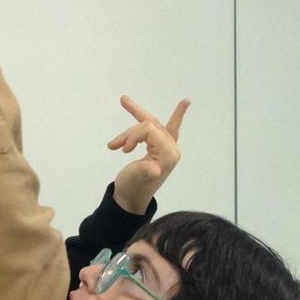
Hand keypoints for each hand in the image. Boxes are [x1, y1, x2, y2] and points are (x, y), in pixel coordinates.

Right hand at [109, 96, 189, 214]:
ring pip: (153, 123)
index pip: (148, 130)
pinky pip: (170, 127)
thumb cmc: (132, 188)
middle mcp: (171, 148)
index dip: (131, 136)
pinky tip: (186, 102)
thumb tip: (155, 171)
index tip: (119, 150)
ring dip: (137, 113)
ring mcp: (167, 148)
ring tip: (123, 100)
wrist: (131, 199)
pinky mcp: (162, 148)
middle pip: (150, 125)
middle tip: (113, 145)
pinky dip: (177, 116)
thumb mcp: (136, 178)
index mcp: (167, 154)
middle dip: (130, 132)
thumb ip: (145, 172)